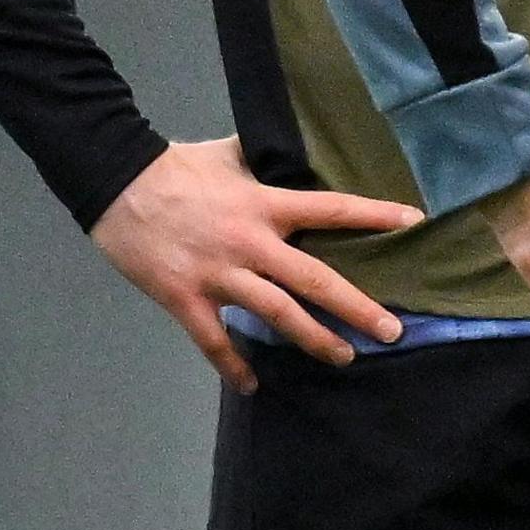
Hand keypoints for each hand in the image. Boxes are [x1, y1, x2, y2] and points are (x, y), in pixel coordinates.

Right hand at [93, 137, 425, 392]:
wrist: (116, 182)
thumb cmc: (175, 166)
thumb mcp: (228, 152)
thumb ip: (263, 156)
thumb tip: (291, 144)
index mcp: (263, 204)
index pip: (330, 209)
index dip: (373, 216)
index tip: (413, 223)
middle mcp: (249, 242)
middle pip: (314, 278)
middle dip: (356, 308)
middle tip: (392, 331)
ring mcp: (218, 274)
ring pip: (276, 315)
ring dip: (313, 339)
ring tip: (344, 357)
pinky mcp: (185, 299)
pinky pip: (214, 342)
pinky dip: (233, 366)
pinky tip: (251, 386)